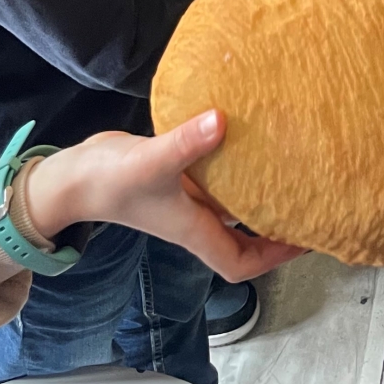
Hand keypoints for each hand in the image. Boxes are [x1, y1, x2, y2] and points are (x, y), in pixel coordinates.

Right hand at [20, 110, 302, 282]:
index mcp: (194, 231)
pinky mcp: (177, 179)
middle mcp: (195, 221)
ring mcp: (186, 201)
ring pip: (232, 209)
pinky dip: (235, 170)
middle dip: (277, 230)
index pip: (241, 263)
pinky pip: (216, 182)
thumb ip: (186, 143)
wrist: (73, 175)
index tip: (305, 240)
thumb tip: (221, 120)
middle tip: (310, 205)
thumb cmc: (110, 180)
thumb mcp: (153, 161)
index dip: (274, 258)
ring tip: (291, 177)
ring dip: (260, 199)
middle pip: (244, 240)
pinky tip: (248, 145)